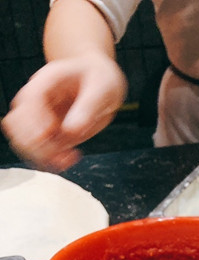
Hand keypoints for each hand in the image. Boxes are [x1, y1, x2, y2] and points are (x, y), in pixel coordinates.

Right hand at [1, 54, 126, 170]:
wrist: (100, 82)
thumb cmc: (100, 79)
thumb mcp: (102, 87)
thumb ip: (87, 107)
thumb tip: (71, 130)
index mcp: (45, 81)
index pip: (27, 101)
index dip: (35, 121)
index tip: (52, 131)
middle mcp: (35, 100)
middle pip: (15, 125)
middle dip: (36, 142)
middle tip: (63, 148)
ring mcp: (39, 119)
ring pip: (22, 142)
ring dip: (42, 155)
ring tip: (69, 156)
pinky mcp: (48, 134)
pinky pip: (38, 152)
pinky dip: (51, 161)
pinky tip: (71, 157)